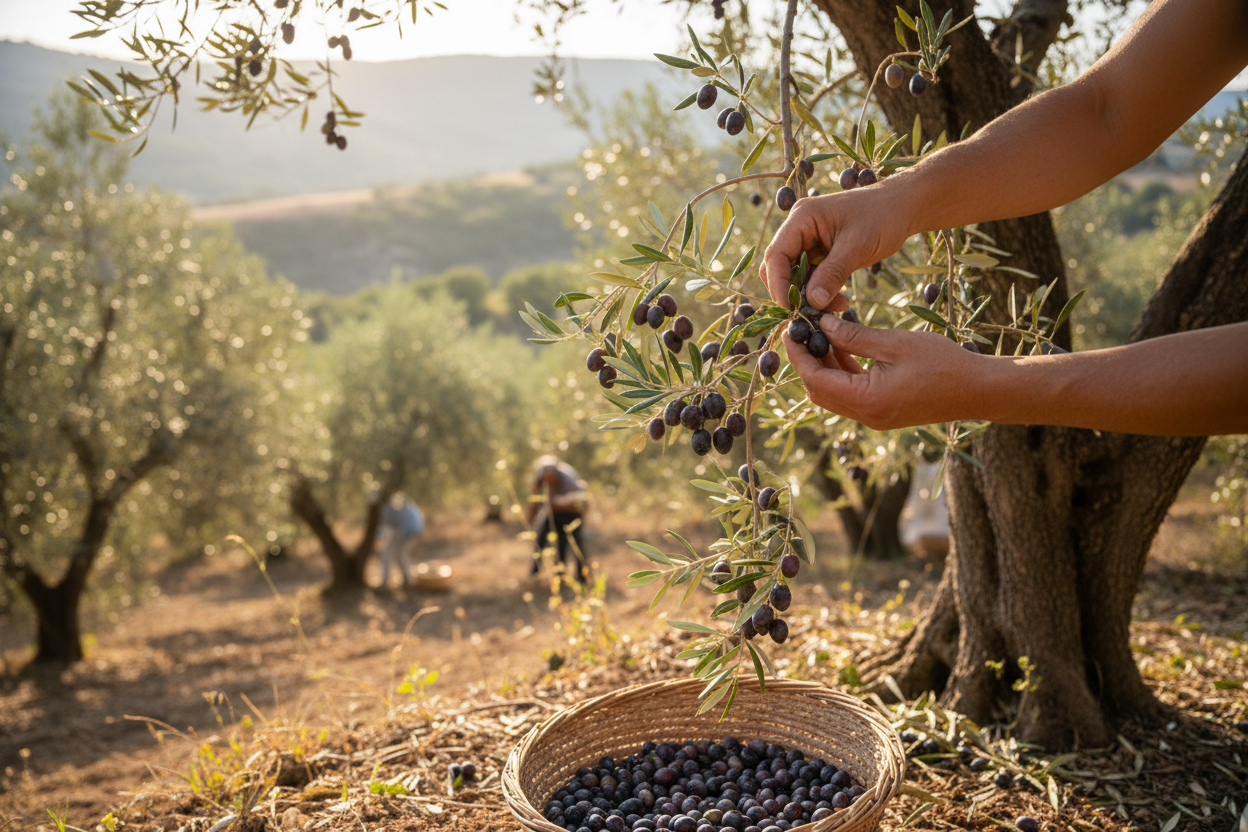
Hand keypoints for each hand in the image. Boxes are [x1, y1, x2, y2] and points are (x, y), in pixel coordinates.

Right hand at [761, 182, 914, 309]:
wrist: (903, 207)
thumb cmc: (882, 217)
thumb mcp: (857, 247)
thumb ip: (832, 274)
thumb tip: (812, 303)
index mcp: (802, 218)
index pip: (776, 255)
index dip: (779, 284)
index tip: (791, 309)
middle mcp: (799, 228)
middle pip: (778, 266)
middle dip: (791, 292)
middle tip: (810, 313)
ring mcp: (808, 240)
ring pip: (794, 276)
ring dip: (809, 295)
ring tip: (835, 307)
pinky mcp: (819, 252)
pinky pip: (810, 277)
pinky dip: (820, 292)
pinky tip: (839, 301)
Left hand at [784, 314, 985, 429]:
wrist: (979, 389)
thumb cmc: (942, 363)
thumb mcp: (893, 343)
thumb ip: (854, 335)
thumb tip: (821, 324)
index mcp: (866, 401)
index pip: (815, 380)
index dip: (798, 355)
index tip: (789, 330)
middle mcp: (865, 416)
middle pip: (819, 390)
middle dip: (806, 361)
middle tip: (801, 330)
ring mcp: (874, 417)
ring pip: (833, 393)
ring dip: (824, 365)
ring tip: (821, 333)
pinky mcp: (883, 412)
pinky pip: (851, 394)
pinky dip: (842, 372)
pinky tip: (843, 346)